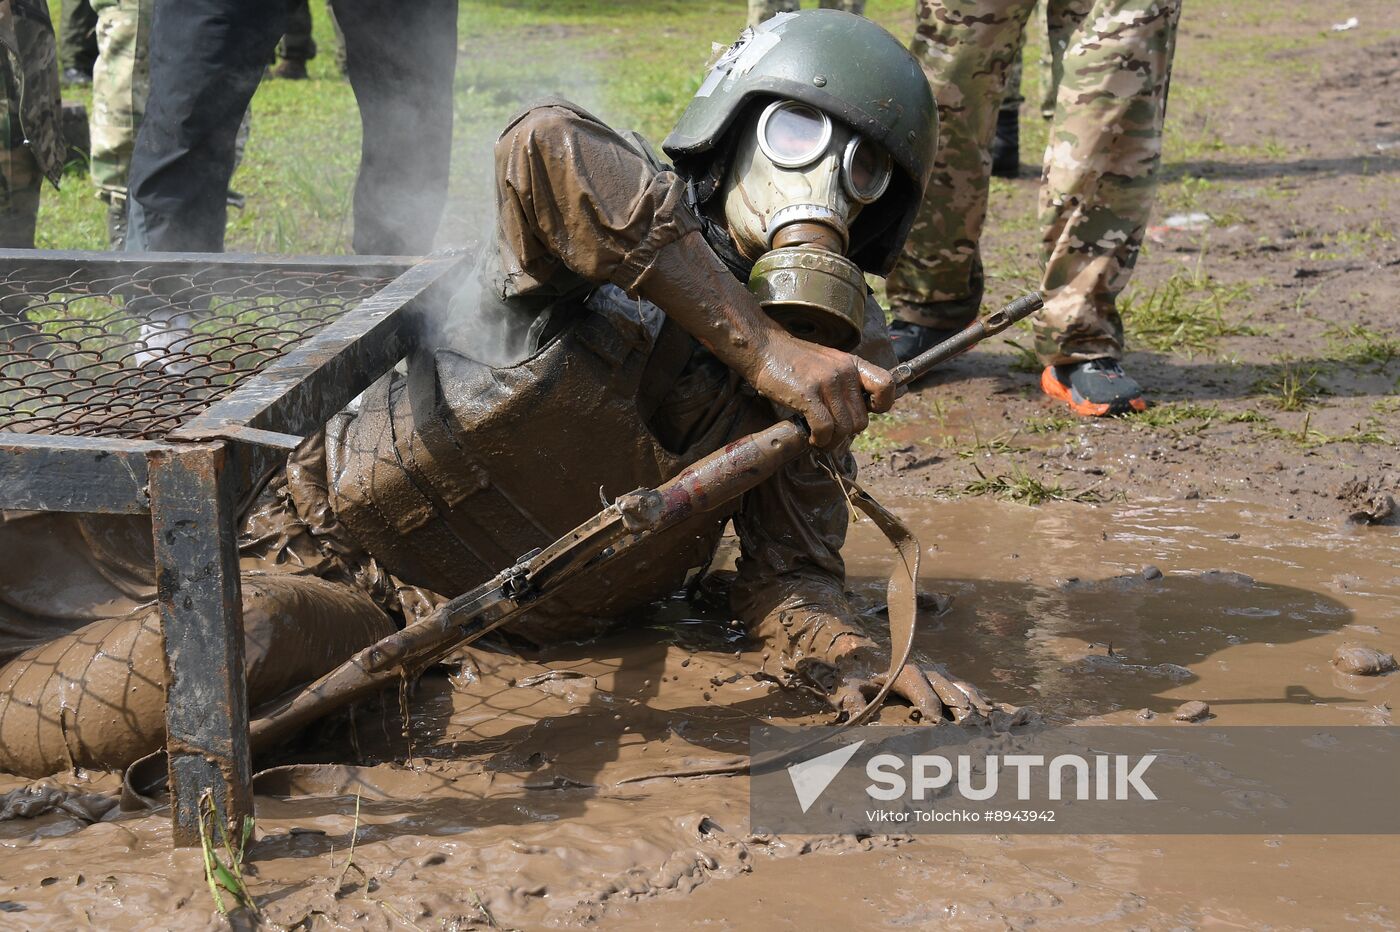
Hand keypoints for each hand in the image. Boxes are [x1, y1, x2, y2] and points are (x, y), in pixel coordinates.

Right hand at [746, 329, 895, 448]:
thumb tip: (856, 413)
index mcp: (852, 364)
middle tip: (830, 432)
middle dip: (845, 432)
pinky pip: (825, 429)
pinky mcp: (808, 394)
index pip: (886, 385)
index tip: (866, 411)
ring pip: (844, 429)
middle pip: (861, 420)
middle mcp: (844, 372)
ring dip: (831, 440)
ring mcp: (827, 383)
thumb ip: (845, 383)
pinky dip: (819, 439)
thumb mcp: (828, 363)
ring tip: (819, 437)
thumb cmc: (794, 361)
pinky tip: (811, 436)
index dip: (882, 405)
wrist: (764, 348)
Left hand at [823, 638, 996, 723]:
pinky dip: (979, 698)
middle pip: (950, 693)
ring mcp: (938, 674)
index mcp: (907, 675)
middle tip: (972, 729)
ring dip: (975, 704)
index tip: (939, 727)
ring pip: (962, 688)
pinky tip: (993, 710)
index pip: (925, 697)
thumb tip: (856, 717)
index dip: (933, 712)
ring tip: (990, 721)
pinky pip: (966, 687)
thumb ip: (854, 702)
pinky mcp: (944, 678)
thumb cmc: (855, 675)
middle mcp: (928, 673)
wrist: (860, 650)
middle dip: (961, 711)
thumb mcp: (848, 687)